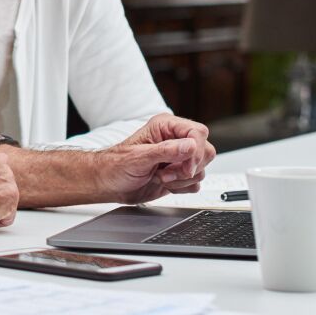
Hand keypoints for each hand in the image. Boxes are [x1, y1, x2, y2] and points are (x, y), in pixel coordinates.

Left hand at [91, 137, 205, 203]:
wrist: (110, 184)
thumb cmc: (117, 166)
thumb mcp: (139, 157)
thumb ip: (166, 151)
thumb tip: (191, 145)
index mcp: (165, 127)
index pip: (198, 133)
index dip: (196, 151)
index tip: (186, 167)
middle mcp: (175, 140)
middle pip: (205, 150)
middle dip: (189, 167)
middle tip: (168, 173)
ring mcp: (178, 158)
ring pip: (201, 168)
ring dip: (182, 179)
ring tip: (161, 177)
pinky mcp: (179, 175)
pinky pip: (195, 182)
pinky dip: (183, 188)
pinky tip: (165, 184)